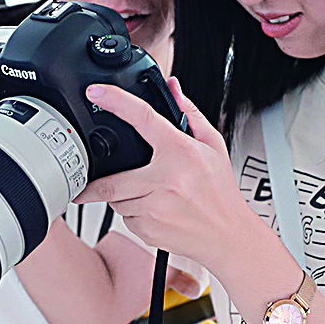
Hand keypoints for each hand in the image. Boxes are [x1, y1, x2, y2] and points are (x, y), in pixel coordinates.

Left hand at [73, 78, 248, 265]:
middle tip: (97, 177)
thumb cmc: (221, 192)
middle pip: (110, 178)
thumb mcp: (212, 146)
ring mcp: (155, 208)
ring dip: (121, 195)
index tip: (96, 93)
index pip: (142, 118)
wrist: (229, 235)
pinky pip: (125, 218)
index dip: (115, 101)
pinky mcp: (148, 230)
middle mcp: (166, 180)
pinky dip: (133, 213)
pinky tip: (155, 210)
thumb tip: (172, 88)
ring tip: (148, 193)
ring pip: (115, 200)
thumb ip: (189, 114)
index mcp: (181, 153)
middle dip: (97, 180)